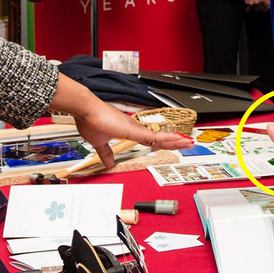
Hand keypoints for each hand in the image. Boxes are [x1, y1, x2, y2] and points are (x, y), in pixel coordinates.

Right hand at [50, 74, 192, 168]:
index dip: (162, 143)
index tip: (171, 145)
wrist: (85, 109)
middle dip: (174, 141)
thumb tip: (108, 163)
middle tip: (187, 143)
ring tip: (188, 142)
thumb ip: (106, 153)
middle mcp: (135, 128)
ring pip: (160, 137)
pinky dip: (167, 139)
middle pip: (159, 137)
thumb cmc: (90, 121)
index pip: (150, 139)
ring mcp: (136, 128)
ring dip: (175, 140)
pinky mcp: (134, 130)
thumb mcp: (99, 143)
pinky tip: (177, 140)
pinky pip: (154, 136)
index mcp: (129, 131)